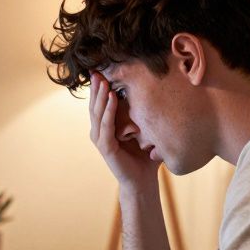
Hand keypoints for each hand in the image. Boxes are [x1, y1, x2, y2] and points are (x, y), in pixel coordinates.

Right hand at [88, 72, 159, 189]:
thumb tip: (154, 91)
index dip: (99, 87)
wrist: (143, 181)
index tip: (101, 69)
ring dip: (100, 95)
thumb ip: (141, 114)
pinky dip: (108, 110)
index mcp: (106, 127)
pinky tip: (111, 97)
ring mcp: (101, 140)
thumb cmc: (145, 155)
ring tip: (103, 79)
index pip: (100, 103)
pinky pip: (106, 125)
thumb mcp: (143, 129)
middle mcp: (99, 132)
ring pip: (98, 112)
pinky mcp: (106, 147)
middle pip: (95, 105)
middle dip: (97, 86)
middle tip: (97, 69)